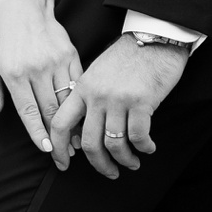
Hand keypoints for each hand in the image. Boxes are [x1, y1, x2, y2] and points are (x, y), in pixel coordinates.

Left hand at [0, 0, 81, 153]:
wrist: (24, 5)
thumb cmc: (2, 36)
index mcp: (14, 73)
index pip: (28, 111)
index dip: (38, 133)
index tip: (46, 150)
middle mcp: (36, 69)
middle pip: (50, 109)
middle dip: (57, 135)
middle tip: (63, 155)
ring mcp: (56, 61)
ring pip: (67, 99)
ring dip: (72, 122)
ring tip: (75, 142)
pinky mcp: (70, 55)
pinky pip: (77, 84)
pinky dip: (80, 102)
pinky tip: (82, 116)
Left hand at [50, 35, 188, 176]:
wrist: (154, 39)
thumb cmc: (126, 57)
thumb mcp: (96, 73)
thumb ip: (87, 98)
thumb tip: (81, 128)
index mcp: (81, 88)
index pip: (60, 124)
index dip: (58, 148)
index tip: (62, 163)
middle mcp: (96, 96)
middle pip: (88, 142)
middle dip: (98, 164)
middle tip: (108, 172)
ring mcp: (118, 99)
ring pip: (114, 144)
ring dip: (124, 160)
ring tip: (132, 164)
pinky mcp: (141, 102)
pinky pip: (138, 136)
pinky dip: (144, 148)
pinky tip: (148, 148)